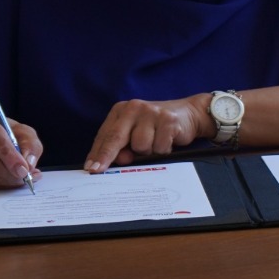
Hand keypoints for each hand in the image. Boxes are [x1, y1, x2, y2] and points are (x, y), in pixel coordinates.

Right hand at [0, 113, 42, 188]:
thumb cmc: (4, 133)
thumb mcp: (22, 131)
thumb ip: (30, 144)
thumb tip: (29, 163)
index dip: (11, 157)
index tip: (24, 170)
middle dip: (9, 172)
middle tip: (24, 178)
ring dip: (5, 180)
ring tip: (21, 181)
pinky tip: (9, 182)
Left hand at [85, 96, 209, 172]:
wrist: (188, 114)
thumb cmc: (156, 127)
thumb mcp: (136, 134)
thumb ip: (123, 146)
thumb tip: (119, 160)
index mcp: (121, 111)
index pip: (105, 135)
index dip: (97, 153)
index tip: (90, 168)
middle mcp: (134, 108)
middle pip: (116, 137)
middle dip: (107, 156)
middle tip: (98, 169)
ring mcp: (151, 112)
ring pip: (140, 145)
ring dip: (147, 152)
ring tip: (155, 144)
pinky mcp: (168, 119)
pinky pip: (159, 146)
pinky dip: (163, 150)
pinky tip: (167, 142)